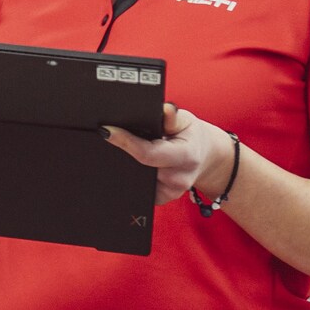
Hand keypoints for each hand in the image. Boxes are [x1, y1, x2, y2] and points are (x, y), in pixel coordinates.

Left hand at [103, 104, 235, 206]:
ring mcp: (170, 192)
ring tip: (128, 151)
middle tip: (113, 136)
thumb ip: (172, 116)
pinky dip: (133, 177)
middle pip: (139, 168)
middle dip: (123, 153)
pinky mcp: (162, 199)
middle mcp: (179, 179)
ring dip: (127, 165)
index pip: (148, 153)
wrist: (204, 156)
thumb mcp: (185, 120)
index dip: (125, 142)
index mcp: (186, 156)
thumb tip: (164, 110)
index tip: (106, 131)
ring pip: (136, 179)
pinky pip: (140, 190)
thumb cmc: (190, 136)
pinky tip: (132, 165)